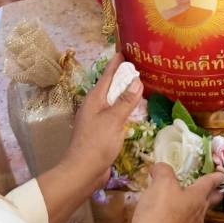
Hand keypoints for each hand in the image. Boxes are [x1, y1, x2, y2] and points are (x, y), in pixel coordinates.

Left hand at [57, 54, 143, 192]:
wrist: (82, 172)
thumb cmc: (96, 143)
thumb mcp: (113, 120)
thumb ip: (126, 101)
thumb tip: (137, 81)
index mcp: (94, 99)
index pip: (107, 75)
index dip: (117, 63)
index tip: (126, 50)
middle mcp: (94, 106)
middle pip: (110, 87)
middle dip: (123, 77)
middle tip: (140, 67)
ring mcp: (97, 120)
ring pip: (113, 101)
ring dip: (125, 94)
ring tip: (140, 86)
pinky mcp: (102, 132)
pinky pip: (115, 115)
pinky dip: (125, 109)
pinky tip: (134, 112)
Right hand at [120, 164, 223, 222]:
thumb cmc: (161, 211)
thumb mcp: (161, 183)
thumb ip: (163, 172)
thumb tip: (160, 168)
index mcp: (197, 197)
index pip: (209, 183)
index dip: (215, 177)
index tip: (222, 175)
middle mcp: (197, 214)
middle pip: (208, 202)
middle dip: (212, 195)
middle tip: (216, 190)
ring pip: (196, 215)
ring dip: (195, 208)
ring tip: (188, 203)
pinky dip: (179, 219)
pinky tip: (170, 218)